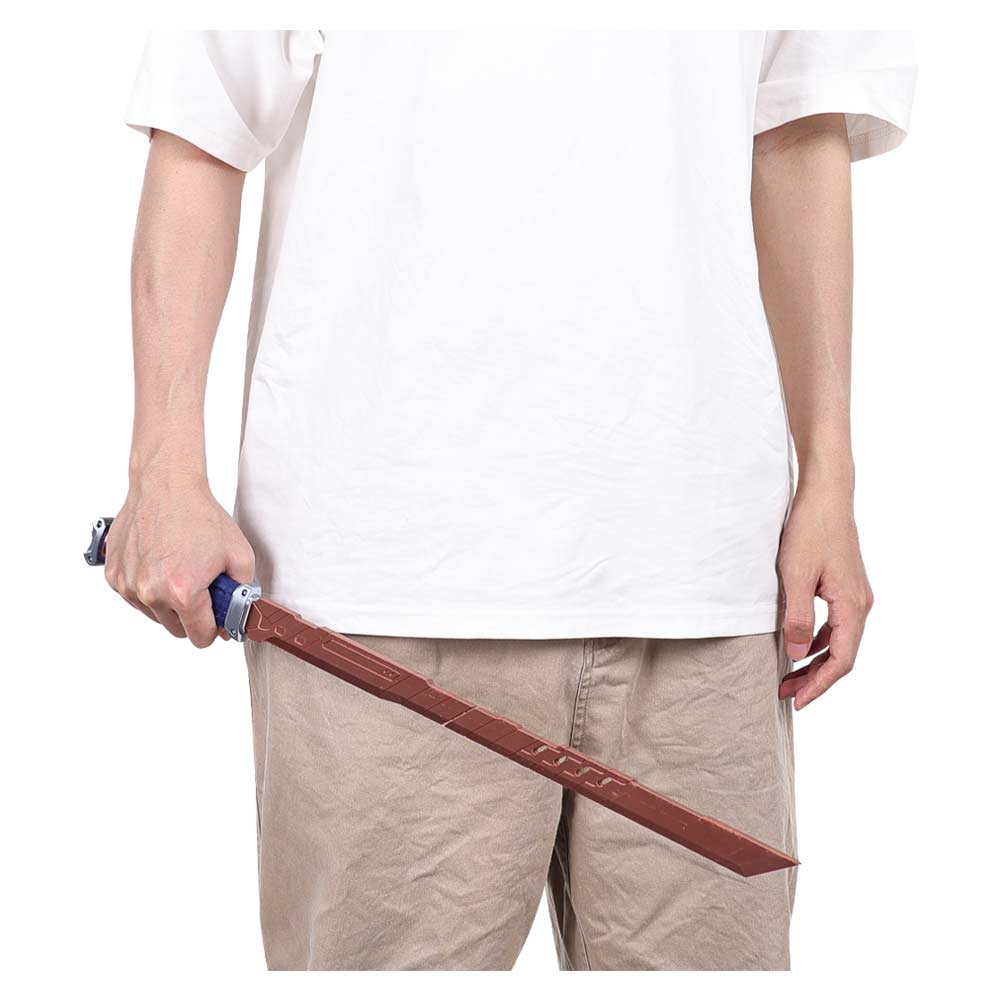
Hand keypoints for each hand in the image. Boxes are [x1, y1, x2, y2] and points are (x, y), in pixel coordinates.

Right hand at [103, 473, 255, 647]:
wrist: (165, 486)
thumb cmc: (200, 516)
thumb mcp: (240, 555)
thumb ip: (242, 593)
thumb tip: (237, 615)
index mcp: (183, 592)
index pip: (200, 637)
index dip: (213, 629)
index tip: (216, 618)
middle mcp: (150, 592)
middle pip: (176, 630)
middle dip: (192, 615)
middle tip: (202, 588)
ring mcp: (128, 585)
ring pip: (154, 615)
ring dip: (168, 602)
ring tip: (180, 569)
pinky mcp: (114, 575)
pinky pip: (135, 596)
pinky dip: (148, 587)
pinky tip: (160, 563)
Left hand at [777, 487, 873, 709]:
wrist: (826, 496)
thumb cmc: (810, 531)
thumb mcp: (795, 576)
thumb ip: (797, 617)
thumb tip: (796, 654)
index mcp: (853, 607)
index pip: (842, 660)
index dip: (820, 684)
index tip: (797, 701)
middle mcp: (861, 604)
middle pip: (842, 655)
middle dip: (815, 678)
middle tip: (786, 693)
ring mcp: (855, 595)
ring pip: (839, 640)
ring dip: (815, 660)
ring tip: (788, 675)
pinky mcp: (846, 586)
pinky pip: (835, 624)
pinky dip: (818, 639)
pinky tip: (797, 644)